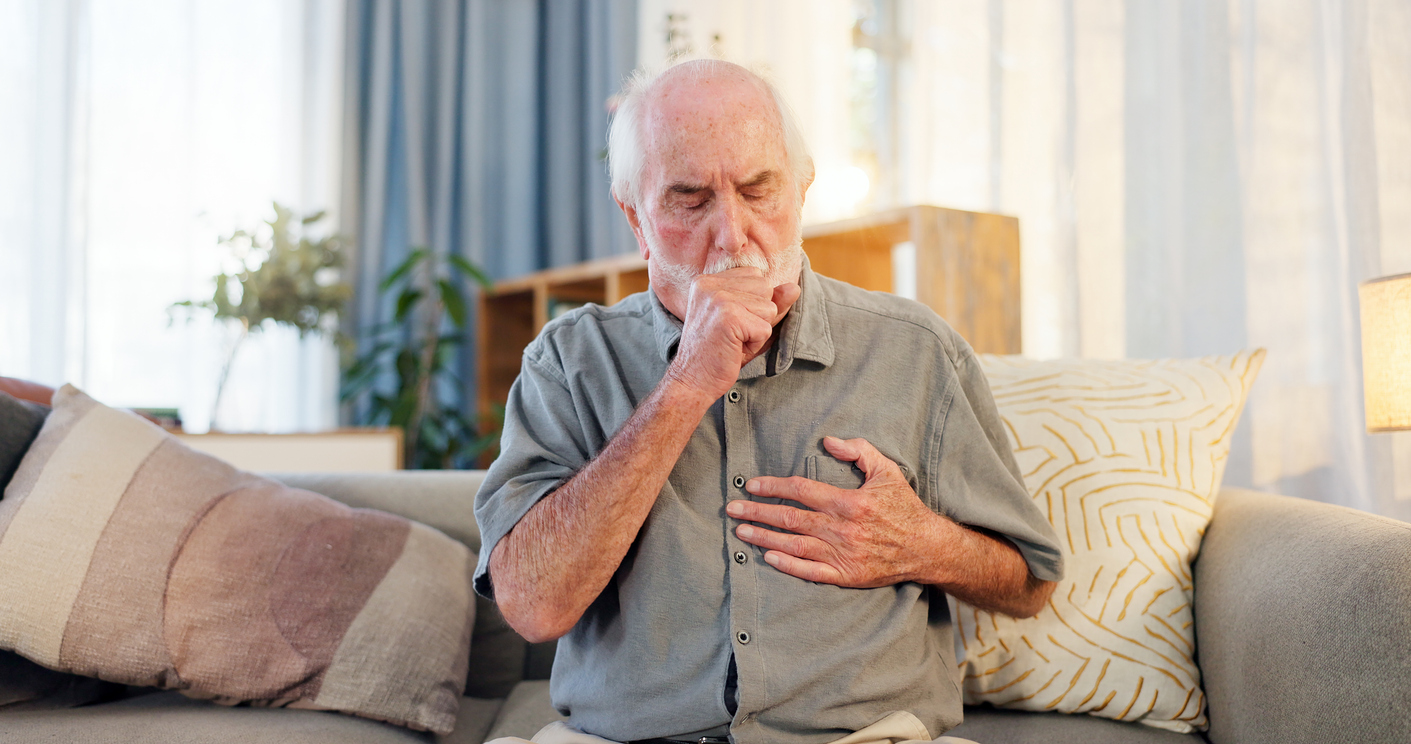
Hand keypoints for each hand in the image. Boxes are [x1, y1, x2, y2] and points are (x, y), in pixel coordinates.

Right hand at [665, 267, 799, 399]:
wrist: (693, 381)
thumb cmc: (718, 353)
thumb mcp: (745, 321)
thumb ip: (769, 302)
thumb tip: (794, 287)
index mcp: (708, 280)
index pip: (755, 277)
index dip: (752, 304)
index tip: (729, 323)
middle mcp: (710, 284)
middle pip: (765, 288)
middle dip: (758, 316)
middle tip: (732, 334)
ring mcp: (719, 298)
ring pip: (769, 308)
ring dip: (757, 330)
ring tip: (733, 341)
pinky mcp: (729, 317)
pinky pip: (765, 328)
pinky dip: (755, 344)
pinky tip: (734, 349)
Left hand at [726, 436, 949, 587]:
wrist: (925, 548)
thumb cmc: (903, 507)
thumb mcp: (886, 470)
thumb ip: (858, 451)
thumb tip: (828, 442)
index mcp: (849, 502)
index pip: (801, 490)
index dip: (773, 486)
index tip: (751, 485)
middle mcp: (842, 528)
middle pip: (790, 518)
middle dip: (757, 512)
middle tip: (732, 509)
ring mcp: (842, 554)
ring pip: (794, 545)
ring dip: (764, 537)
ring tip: (741, 531)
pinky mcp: (846, 575)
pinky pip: (810, 571)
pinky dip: (787, 565)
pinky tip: (768, 557)